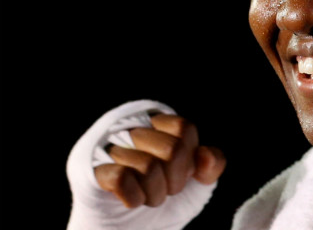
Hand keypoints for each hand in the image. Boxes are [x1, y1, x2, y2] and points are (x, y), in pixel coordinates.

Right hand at [94, 114, 225, 207]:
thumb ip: (211, 165)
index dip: (189, 159)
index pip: (184, 128)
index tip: (179, 174)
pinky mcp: (90, 169)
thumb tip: (205, 155)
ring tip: (147, 196)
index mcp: (157, 122)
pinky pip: (122, 178)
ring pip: (148, 166)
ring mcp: (108, 145)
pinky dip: (135, 198)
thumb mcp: (197, 182)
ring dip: (155, 194)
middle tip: (163, 189)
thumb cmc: (161, 196)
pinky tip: (131, 200)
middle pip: (171, 149)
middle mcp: (130, 126)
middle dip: (175, 181)